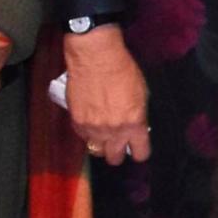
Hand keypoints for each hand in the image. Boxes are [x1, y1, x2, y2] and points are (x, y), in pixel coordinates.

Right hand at [63, 23, 151, 163]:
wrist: (95, 58)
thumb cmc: (123, 71)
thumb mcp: (142, 94)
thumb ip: (138, 116)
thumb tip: (136, 127)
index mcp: (134, 124)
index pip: (140, 152)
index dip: (140, 152)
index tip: (138, 149)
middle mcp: (114, 131)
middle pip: (114, 158)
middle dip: (118, 154)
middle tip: (118, 145)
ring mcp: (93, 129)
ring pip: (96, 151)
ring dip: (101, 145)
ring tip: (103, 136)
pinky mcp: (76, 122)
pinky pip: (83, 137)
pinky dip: (88, 134)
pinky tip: (91, 124)